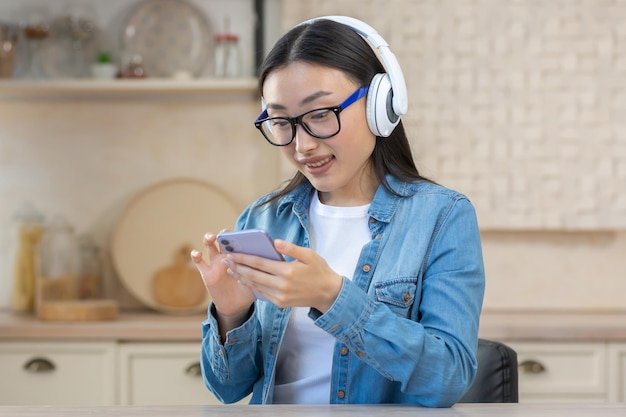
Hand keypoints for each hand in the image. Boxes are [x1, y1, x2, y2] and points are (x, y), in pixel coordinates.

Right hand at [190, 232, 254, 318]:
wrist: (236, 307)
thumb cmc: (248, 291)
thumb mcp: (255, 281)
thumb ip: (256, 271)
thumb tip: (263, 261)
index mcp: (239, 257)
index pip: (237, 242)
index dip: (238, 236)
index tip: (241, 234)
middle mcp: (227, 257)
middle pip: (222, 240)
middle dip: (223, 234)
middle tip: (225, 233)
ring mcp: (216, 265)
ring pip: (209, 247)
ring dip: (208, 239)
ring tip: (211, 238)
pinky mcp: (207, 274)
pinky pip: (199, 263)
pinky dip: (196, 256)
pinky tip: (197, 253)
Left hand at [224, 239, 342, 312]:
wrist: (329, 294)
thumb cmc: (319, 271)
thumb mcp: (309, 255)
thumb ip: (291, 249)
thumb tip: (276, 242)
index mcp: (288, 271)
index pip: (260, 263)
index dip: (243, 258)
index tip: (231, 253)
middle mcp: (282, 285)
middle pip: (253, 275)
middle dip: (237, 267)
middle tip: (225, 260)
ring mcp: (280, 296)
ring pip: (255, 286)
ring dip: (241, 277)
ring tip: (231, 270)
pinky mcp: (281, 303)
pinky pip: (262, 294)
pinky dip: (251, 286)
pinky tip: (244, 280)